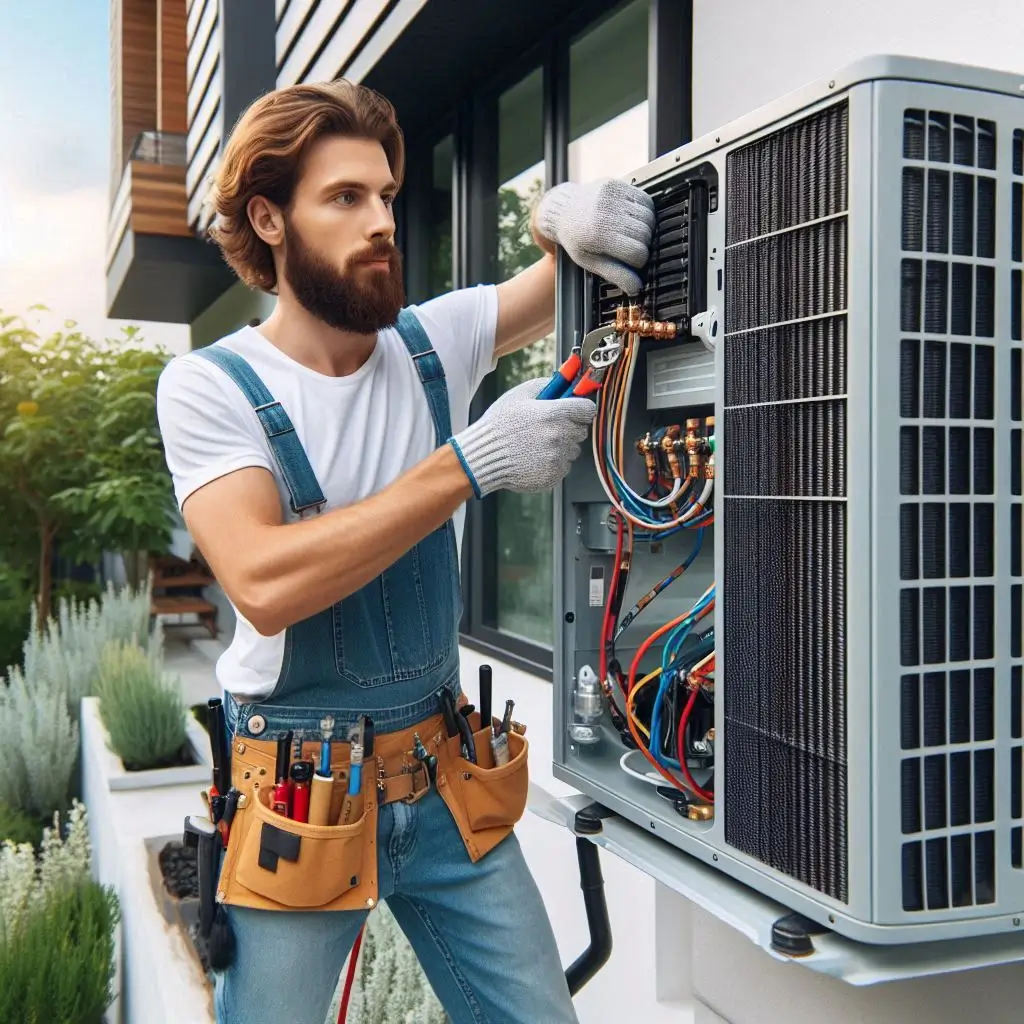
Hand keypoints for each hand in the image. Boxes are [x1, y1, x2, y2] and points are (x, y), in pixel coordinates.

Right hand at [448, 378, 596, 497]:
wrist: (483, 457)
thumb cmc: (498, 425)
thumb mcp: (518, 394)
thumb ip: (546, 384)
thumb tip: (564, 380)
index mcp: (553, 413)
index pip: (587, 409)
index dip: (581, 409)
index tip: (575, 410)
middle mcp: (559, 436)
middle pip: (581, 430)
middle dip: (569, 427)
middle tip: (547, 427)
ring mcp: (557, 458)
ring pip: (573, 449)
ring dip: (561, 446)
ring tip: (536, 444)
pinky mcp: (553, 475)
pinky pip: (564, 466)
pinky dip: (553, 463)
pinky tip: (534, 457)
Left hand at [534, 178, 655, 294]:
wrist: (563, 210)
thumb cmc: (577, 239)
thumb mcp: (591, 262)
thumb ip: (615, 275)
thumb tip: (637, 288)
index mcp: (598, 236)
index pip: (637, 253)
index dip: (638, 261)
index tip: (632, 261)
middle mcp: (605, 213)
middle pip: (645, 235)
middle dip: (642, 245)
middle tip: (630, 247)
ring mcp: (611, 196)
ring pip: (649, 217)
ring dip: (645, 228)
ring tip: (631, 233)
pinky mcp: (616, 184)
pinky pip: (645, 200)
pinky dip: (644, 212)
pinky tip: (632, 218)